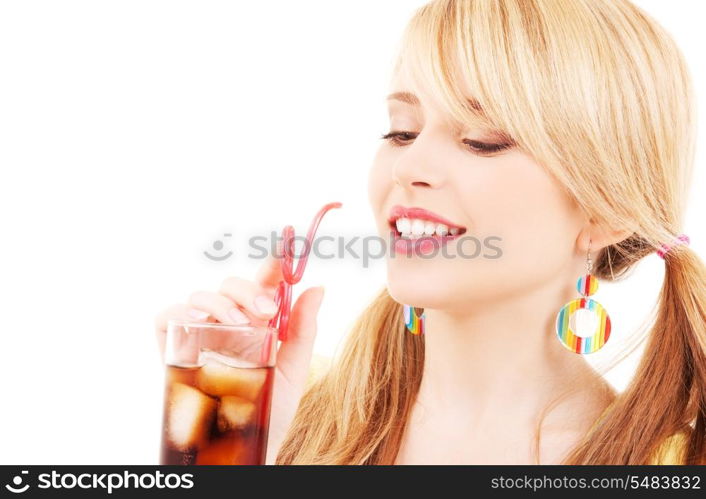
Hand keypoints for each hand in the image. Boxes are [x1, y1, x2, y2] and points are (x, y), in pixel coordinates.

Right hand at [154, 253, 324, 464]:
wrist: (245, 447)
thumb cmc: (270, 407)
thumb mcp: (293, 369)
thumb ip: (304, 329)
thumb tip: (318, 287)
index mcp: (257, 322)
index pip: (262, 284)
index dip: (271, 266)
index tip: (283, 259)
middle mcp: (228, 323)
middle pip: (231, 286)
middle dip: (249, 290)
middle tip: (266, 311)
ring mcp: (200, 333)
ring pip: (201, 296)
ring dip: (220, 303)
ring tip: (238, 324)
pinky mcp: (173, 347)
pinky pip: (167, 317)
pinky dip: (178, 313)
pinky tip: (198, 324)